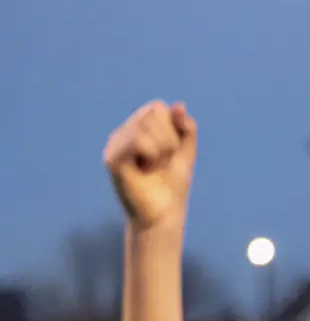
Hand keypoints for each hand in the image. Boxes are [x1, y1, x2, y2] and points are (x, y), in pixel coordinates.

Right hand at [104, 100, 197, 230]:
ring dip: (163, 148)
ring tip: (154, 167)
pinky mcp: (112, 159)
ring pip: (147, 125)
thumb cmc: (172, 186)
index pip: (158, 108)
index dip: (173, 130)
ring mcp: (114, 145)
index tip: (169, 154)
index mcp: (137, 129)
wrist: (163, 215)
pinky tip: (146, 168)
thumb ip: (186, 127)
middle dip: (169, 139)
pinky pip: (137, 140)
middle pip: (154, 112)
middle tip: (161, 163)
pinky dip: (152, 153)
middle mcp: (122, 133)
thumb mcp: (186, 152)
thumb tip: (179, 105)